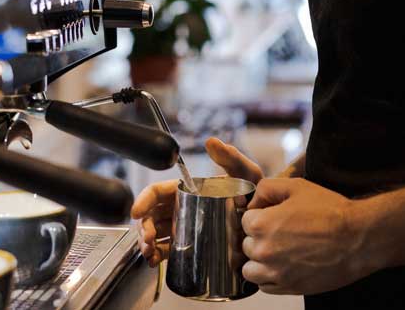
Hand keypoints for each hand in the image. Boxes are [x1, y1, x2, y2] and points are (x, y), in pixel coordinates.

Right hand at [131, 138, 262, 266]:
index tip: (136, 212)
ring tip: (149, 253)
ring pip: (156, 235)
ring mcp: (185, 228)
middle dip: (144, 228)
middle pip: (152, 216)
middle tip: (148, 239)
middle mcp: (182, 209)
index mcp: (187, 191)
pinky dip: (156, 257)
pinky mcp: (191, 247)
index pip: (157, 193)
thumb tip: (212, 142)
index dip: (143, 201)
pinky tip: (153, 261)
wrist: (268, 224)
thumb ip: (231, 158)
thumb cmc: (255, 195)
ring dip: (146, 244)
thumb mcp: (245, 174)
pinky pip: (168, 251)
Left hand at [241, 178, 377, 294]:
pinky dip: (270, 278)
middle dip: (258, 238)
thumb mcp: (296, 187)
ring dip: (259, 261)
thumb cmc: (331, 211)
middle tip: (279, 233)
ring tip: (277, 252)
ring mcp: (276, 273)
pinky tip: (284, 266)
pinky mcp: (290, 287)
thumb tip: (252, 202)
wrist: (359, 239)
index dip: (258, 216)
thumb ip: (266, 188)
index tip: (272, 217)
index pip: (244, 221)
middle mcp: (264, 251)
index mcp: (262, 224)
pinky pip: (265, 287)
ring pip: (250, 270)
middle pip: (246, 245)